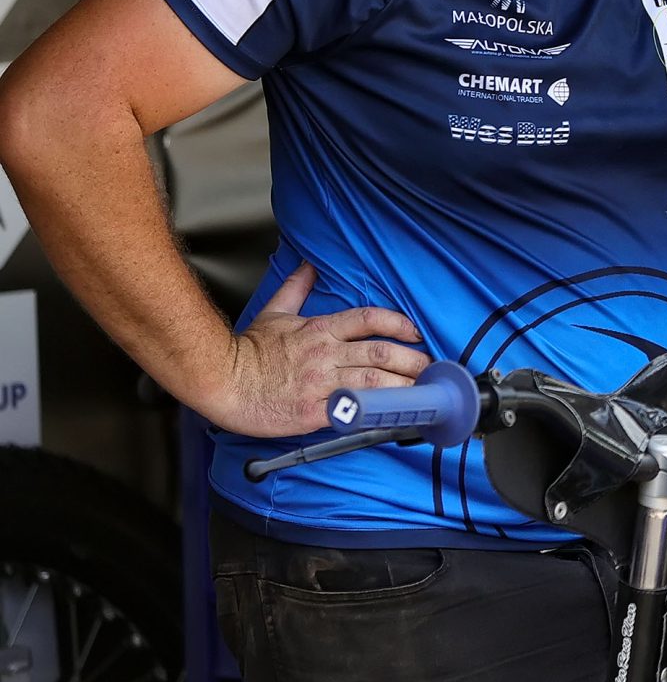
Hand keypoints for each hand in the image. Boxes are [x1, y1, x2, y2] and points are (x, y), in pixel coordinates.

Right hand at [217, 263, 429, 437]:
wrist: (221, 382)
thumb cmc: (247, 351)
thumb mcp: (274, 312)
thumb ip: (296, 288)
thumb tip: (309, 266)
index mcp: (320, 329)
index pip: (369, 319)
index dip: (398, 324)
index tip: (417, 332)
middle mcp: (325, 354)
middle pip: (380, 352)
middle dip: (412, 359)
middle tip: (431, 367)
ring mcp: (320, 382)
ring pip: (374, 380)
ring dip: (403, 386)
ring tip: (423, 391)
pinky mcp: (312, 410)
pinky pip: (351, 411)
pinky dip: (375, 413)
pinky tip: (394, 416)